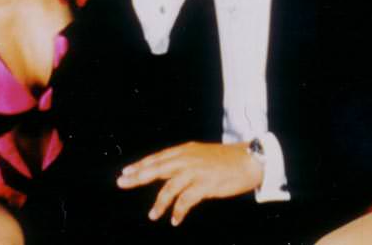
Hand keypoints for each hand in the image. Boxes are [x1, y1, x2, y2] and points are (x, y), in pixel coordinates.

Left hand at [116, 141, 262, 225]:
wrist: (249, 160)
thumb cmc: (226, 159)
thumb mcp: (201, 154)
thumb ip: (184, 161)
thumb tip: (166, 170)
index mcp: (185, 151)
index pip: (158, 158)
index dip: (141, 165)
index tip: (126, 172)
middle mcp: (188, 159)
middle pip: (157, 168)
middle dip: (138, 176)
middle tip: (122, 183)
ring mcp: (196, 171)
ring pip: (170, 187)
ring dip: (159, 203)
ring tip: (152, 215)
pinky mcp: (206, 184)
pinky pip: (186, 200)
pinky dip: (178, 211)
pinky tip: (175, 220)